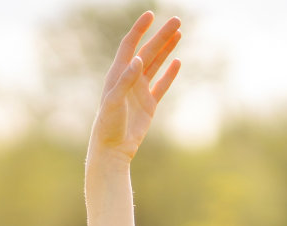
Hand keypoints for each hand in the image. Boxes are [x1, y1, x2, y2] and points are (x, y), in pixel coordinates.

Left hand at [88, 11, 181, 161]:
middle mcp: (129, 80)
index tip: (149, 15)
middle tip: (177, 20)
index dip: (139, 30)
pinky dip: (169, 74)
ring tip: (179, 33)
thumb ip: (126, 80)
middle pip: (147, 52)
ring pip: (156, 65)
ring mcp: (140, 92)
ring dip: (167, 49)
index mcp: (118, 75)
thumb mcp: (113, 101)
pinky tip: (177, 62)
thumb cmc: (108, 126)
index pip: (129, 46)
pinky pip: (161, 85)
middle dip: (161, 36)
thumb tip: (137, 58)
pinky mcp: (149, 105)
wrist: (113, 149)